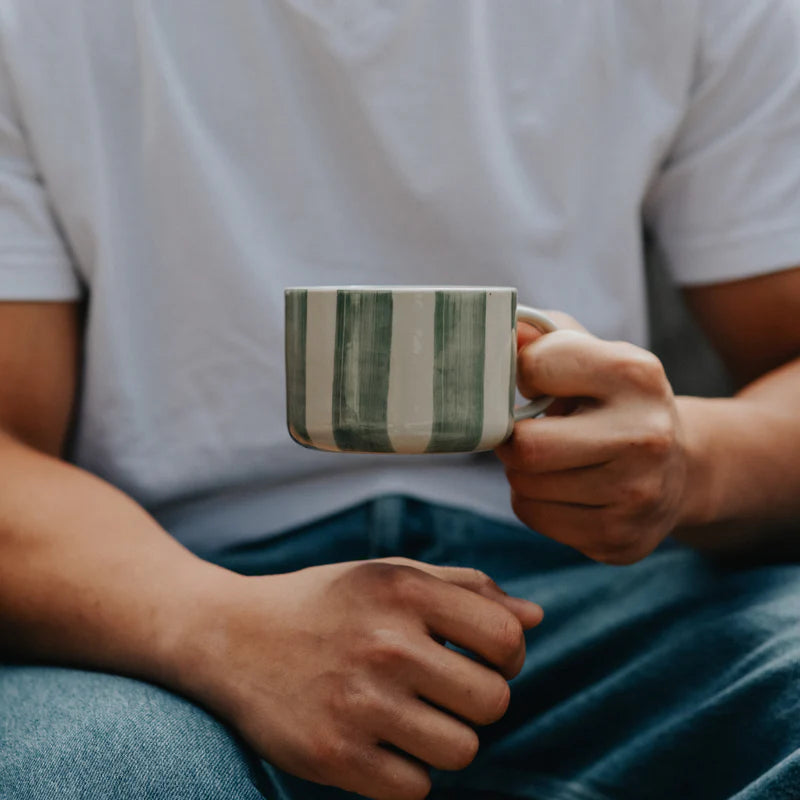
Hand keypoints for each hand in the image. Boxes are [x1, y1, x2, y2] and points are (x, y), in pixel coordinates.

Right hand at [177, 559, 542, 799]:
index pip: (509, 639)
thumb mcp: (391, 574)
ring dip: (444, 739)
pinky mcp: (333, 756)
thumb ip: (467, 589)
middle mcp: (385, 643)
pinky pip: (416, 789)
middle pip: (494, 702)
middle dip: (475, 699)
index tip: (479, 657)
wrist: (231, 636)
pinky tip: (376, 740)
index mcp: (405, 589)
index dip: (507, 655)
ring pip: (462, 750)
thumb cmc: (327, 602)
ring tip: (409, 715)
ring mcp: (358, 703)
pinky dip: (405, 772)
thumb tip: (535, 618)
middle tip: (440, 688)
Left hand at [496, 312, 690, 564]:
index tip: (533, 382)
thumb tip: (499, 327)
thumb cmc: (615, 401)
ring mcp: (637, 494)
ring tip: (551, 460)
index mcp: (635, 374)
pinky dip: (535, 501)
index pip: (535, 367)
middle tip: (525, 433)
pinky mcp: (621, 539)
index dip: (521, 375)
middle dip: (513, 440)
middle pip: (527, 448)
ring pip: (524, 487)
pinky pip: (535, 517)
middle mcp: (645, 436)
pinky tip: (564, 488)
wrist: (680, 466)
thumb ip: (542, 336)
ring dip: (522, 472)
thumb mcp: (591, 355)